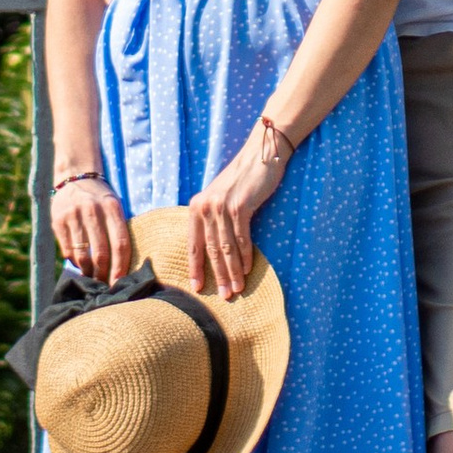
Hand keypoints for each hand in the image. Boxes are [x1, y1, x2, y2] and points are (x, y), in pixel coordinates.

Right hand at [52, 171, 133, 285]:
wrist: (75, 175)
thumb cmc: (100, 199)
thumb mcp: (114, 207)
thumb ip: (117, 231)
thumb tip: (121, 268)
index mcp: (112, 207)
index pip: (120, 244)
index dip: (121, 268)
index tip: (119, 284)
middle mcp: (93, 210)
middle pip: (101, 253)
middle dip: (103, 275)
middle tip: (104, 286)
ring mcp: (74, 215)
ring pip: (83, 256)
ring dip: (88, 272)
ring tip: (92, 277)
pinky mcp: (58, 221)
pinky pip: (68, 251)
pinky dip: (75, 262)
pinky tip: (79, 263)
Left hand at [183, 125, 286, 300]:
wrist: (259, 156)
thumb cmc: (240, 181)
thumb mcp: (219, 199)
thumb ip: (212, 220)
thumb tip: (211, 251)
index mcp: (196, 206)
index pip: (193, 244)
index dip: (195, 268)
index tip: (197, 288)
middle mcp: (205, 206)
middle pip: (210, 250)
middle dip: (218, 276)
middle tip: (224, 296)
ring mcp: (222, 206)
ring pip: (226, 247)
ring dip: (232, 271)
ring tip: (237, 289)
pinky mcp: (240, 206)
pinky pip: (242, 238)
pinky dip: (245, 256)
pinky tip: (248, 269)